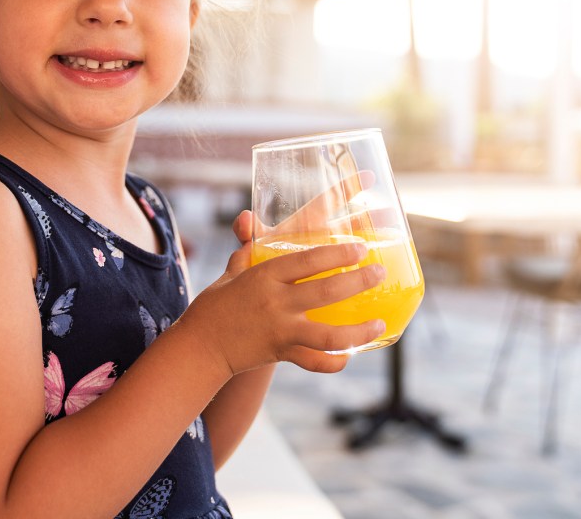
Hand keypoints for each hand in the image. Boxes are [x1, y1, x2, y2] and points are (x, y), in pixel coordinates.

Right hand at [180, 211, 386, 377]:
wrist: (200, 347)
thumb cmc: (216, 305)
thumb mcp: (231, 272)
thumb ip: (248, 248)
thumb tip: (250, 219)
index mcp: (264, 277)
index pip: (307, 261)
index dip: (337, 253)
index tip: (360, 248)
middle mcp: (275, 304)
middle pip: (326, 292)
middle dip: (358, 282)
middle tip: (379, 273)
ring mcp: (281, 332)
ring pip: (329, 335)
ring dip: (359, 330)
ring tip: (380, 322)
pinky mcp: (282, 354)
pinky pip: (316, 362)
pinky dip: (336, 360)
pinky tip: (352, 353)